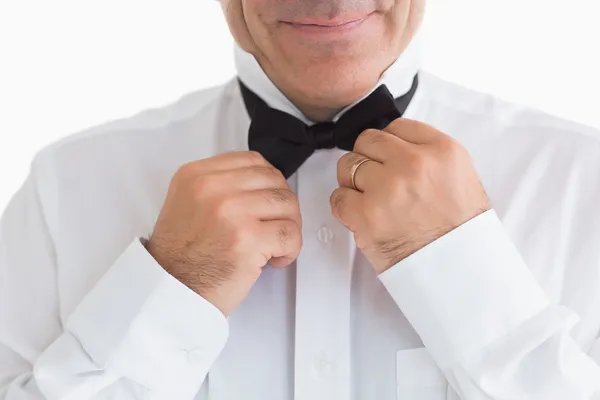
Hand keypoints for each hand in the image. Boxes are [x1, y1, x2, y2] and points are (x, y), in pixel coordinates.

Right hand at [146, 151, 301, 315]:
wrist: (170, 293)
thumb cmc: (181, 257)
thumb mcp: (187, 203)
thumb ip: (220, 186)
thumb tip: (263, 185)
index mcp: (196, 174)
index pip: (253, 161)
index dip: (269, 183)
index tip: (267, 204)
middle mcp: (212, 187)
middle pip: (274, 181)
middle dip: (283, 207)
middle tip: (275, 228)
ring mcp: (230, 211)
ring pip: (287, 204)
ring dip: (289, 227)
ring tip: (275, 246)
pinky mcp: (248, 239)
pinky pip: (290, 233)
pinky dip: (291, 249)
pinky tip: (275, 260)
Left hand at [330, 118, 489, 273]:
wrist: (458, 269)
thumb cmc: (459, 228)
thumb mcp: (459, 175)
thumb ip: (427, 153)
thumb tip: (392, 144)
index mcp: (441, 151)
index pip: (397, 126)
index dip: (389, 145)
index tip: (390, 159)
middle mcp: (414, 164)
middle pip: (367, 141)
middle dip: (368, 159)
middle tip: (377, 180)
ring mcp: (388, 189)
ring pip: (347, 165)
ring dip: (353, 182)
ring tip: (371, 199)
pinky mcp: (366, 215)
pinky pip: (338, 197)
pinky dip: (345, 207)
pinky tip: (362, 215)